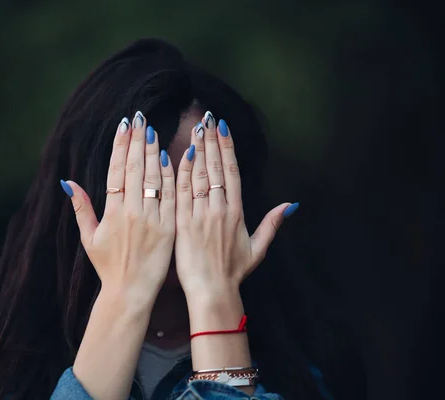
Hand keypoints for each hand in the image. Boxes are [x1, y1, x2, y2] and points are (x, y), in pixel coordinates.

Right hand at [61, 111, 175, 305]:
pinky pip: (171, 196)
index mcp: (112, 212)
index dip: (119, 146)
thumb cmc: (108, 266)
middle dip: (137, 141)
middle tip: (140, 118)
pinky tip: (170, 157)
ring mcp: (152, 218)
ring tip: (153, 130)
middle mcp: (132, 211)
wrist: (131, 292)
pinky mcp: (169, 227)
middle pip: (134, 168)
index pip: (115, 170)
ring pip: (153, 178)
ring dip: (153, 152)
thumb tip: (67, 182)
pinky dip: (171, 176)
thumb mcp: (89, 238)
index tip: (123, 126)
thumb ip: (81, 208)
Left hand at [174, 112, 295, 298]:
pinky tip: (180, 154)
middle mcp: (220, 208)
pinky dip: (181, 172)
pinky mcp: (182, 222)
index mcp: (237, 211)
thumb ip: (272, 224)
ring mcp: (200, 214)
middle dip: (211, 141)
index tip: (223, 128)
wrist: (212, 290)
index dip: (227, 148)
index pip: (233, 171)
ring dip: (197, 149)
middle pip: (215, 168)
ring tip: (194, 128)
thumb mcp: (258, 248)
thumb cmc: (234, 271)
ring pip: (199, 175)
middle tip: (207, 118)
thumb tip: (291, 204)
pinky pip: (181, 192)